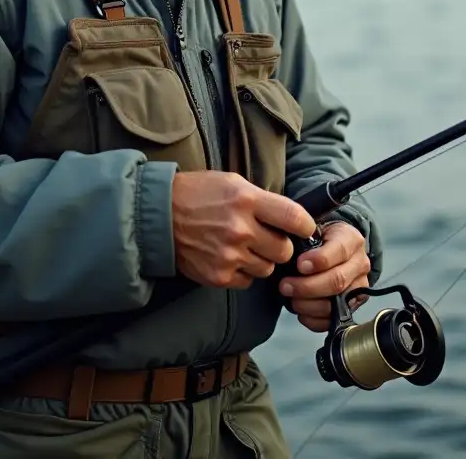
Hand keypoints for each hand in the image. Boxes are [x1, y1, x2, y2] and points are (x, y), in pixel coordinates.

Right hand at [171, 171, 316, 289]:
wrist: (159, 215)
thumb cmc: (197, 193)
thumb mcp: (232, 182)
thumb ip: (262, 200)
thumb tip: (290, 218)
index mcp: (247, 200)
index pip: (295, 218)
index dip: (305, 226)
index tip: (303, 228)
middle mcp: (241, 229)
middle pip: (284, 250)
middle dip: (280, 245)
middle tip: (267, 238)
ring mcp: (229, 255)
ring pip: (267, 269)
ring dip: (261, 260)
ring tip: (243, 246)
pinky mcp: (219, 276)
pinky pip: (247, 281)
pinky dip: (242, 272)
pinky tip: (229, 257)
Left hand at [278, 221, 370, 331]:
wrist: (337, 244)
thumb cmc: (321, 236)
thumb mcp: (315, 226)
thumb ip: (303, 235)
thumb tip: (285, 250)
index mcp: (351, 239)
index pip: (339, 251)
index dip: (318, 260)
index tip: (299, 265)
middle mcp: (359, 263)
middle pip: (337, 281)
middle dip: (308, 287)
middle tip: (285, 286)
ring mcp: (359, 286)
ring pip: (337, 303)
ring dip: (309, 305)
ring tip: (291, 299)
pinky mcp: (354, 305)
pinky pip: (336, 319)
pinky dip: (316, 320)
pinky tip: (302, 313)